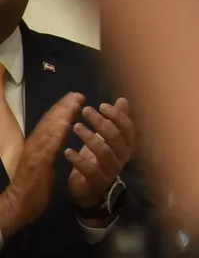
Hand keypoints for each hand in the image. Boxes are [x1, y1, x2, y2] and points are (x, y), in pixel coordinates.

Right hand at [0, 93, 84, 235]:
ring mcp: (34, 153)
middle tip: (77, 94)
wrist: (18, 205)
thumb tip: (61, 133)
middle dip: (63, 106)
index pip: (49, 123)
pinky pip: (49, 145)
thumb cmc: (32, 186)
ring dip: (62, 114)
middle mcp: (34, 145)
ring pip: (49, 129)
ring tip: (75, 101)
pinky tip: (67, 123)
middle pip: (49, 121)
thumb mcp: (44, 162)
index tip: (74, 98)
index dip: (61, 109)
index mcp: (36, 144)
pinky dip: (57, 133)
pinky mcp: (37, 163)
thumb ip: (51, 147)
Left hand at [66, 98, 135, 208]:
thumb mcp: (107, 137)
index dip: (116, 116)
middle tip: (86, 111)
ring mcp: (111, 170)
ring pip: (104, 152)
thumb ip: (115, 120)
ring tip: (76, 127)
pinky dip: (79, 160)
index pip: (127, 128)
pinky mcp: (97, 182)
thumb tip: (122, 100)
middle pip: (116, 138)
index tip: (101, 105)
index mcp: (127, 145)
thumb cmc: (98, 158)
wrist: (89, 188)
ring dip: (89, 138)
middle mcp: (122, 157)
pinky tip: (68, 151)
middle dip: (101, 123)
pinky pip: (90, 170)